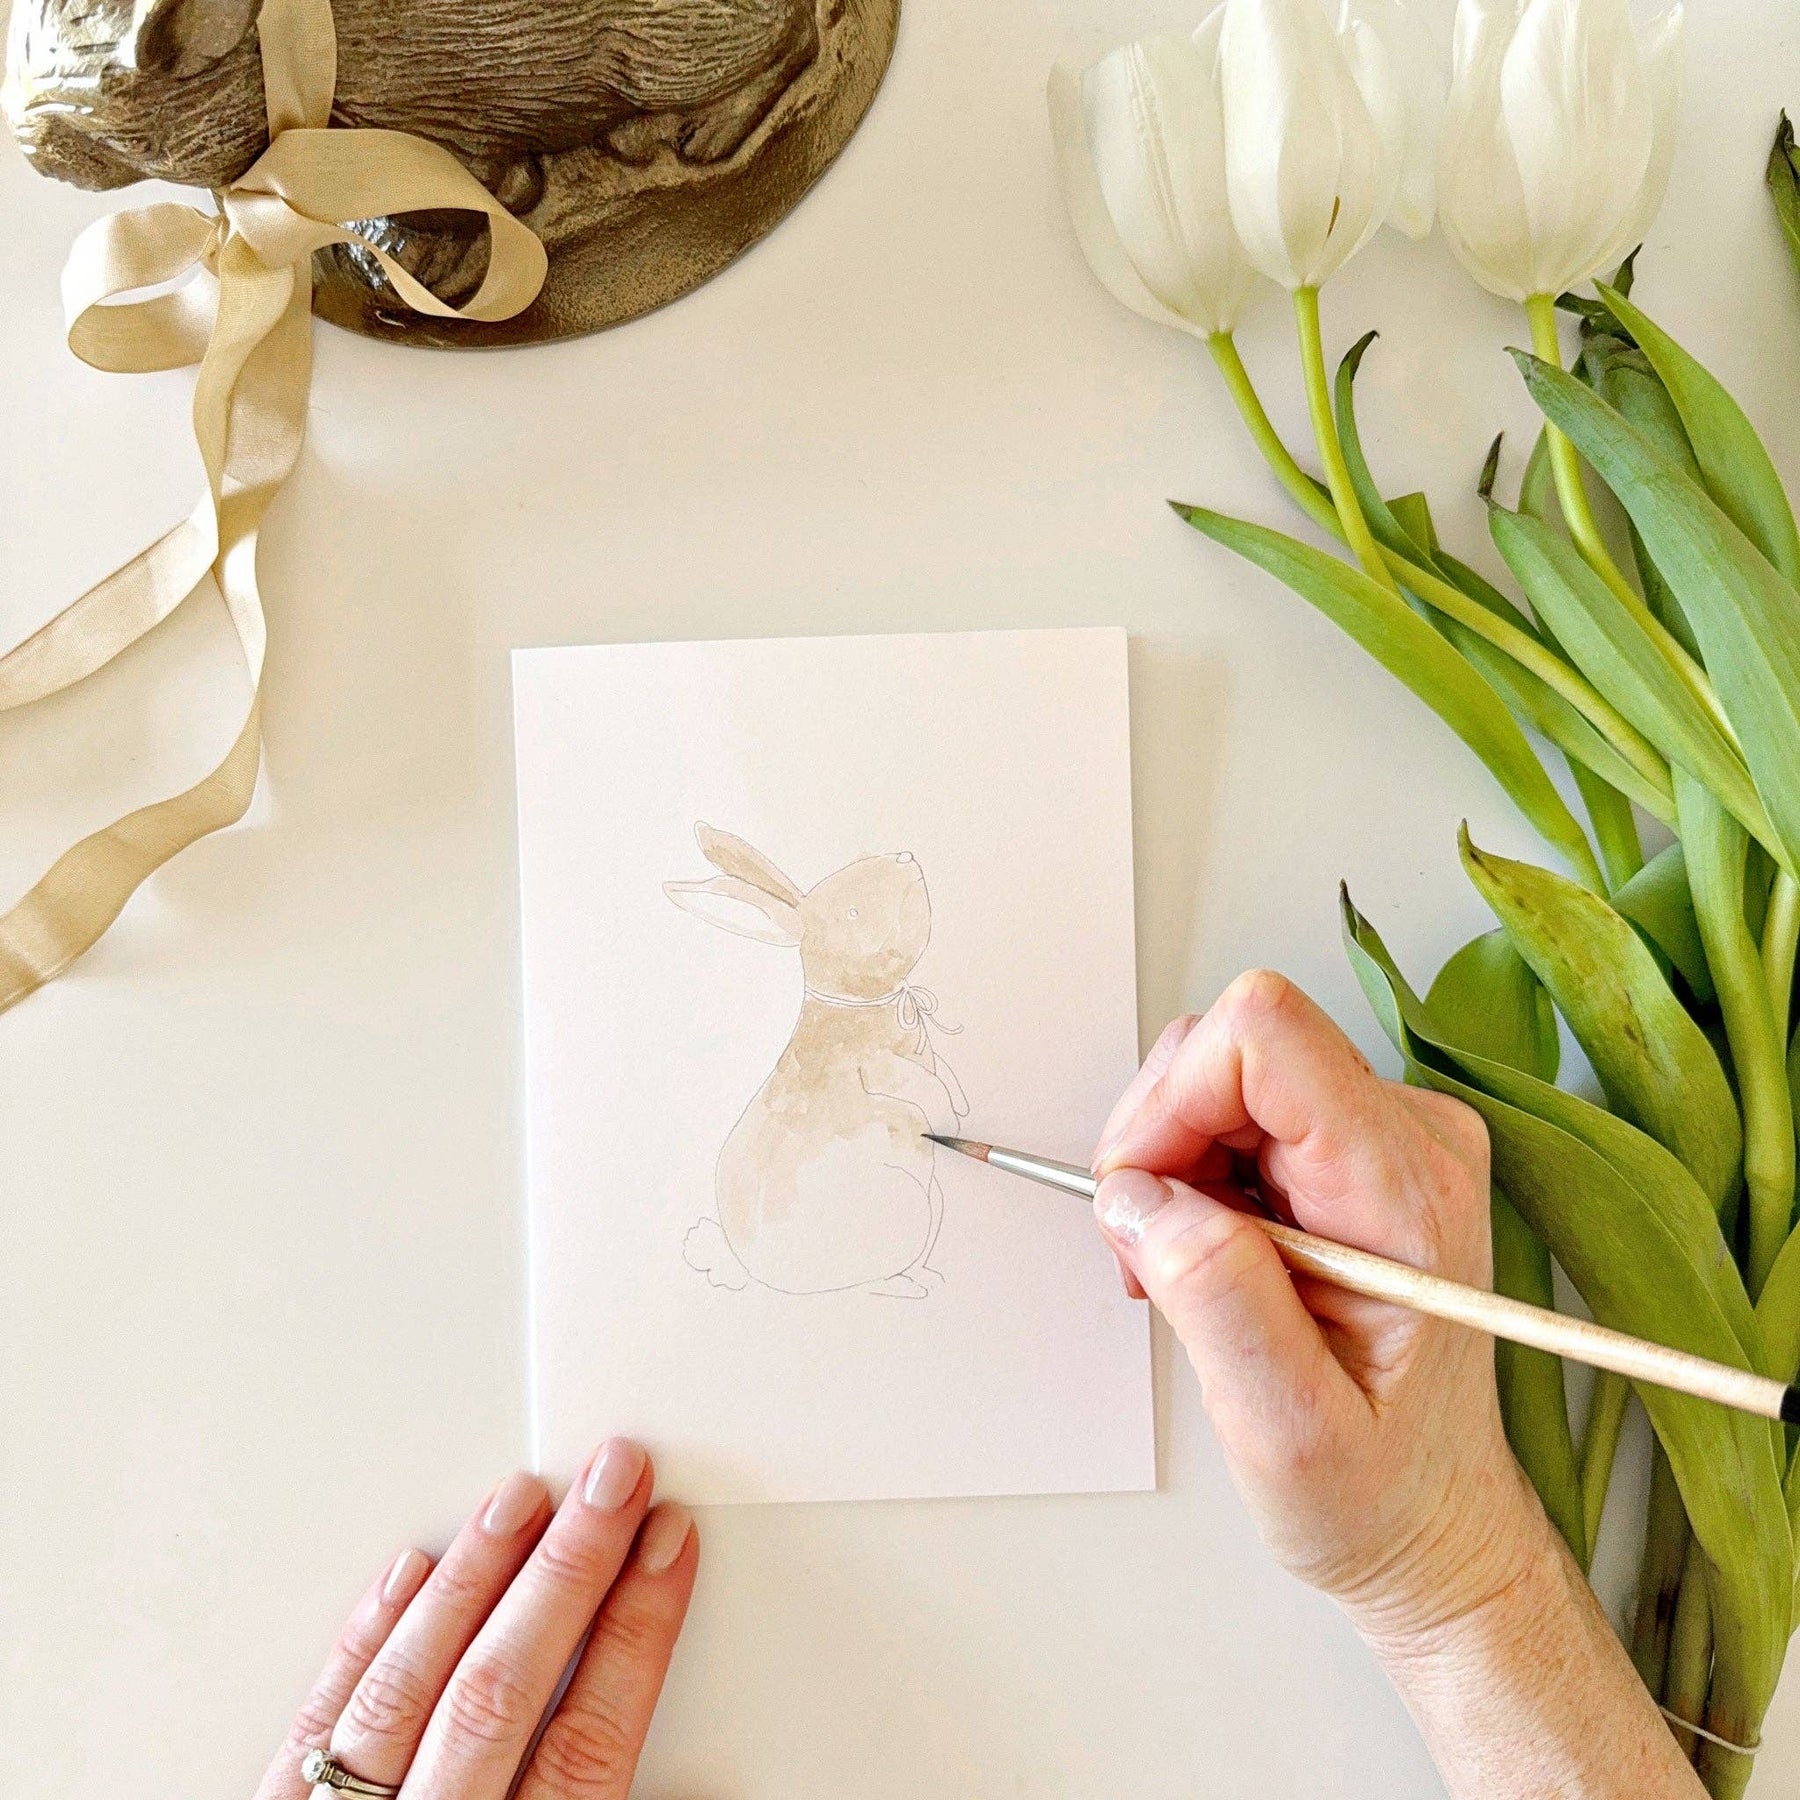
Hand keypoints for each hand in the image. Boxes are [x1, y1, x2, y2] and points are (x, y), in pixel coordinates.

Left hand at [254, 1439, 695, 1799]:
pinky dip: (366, 1642)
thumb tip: (709, 1775)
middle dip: (569, 1569)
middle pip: (503, 1688)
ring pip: (409, 1687)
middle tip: (616, 1477)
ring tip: (523, 1496)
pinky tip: (406, 1573)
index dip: (638, 1634)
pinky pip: (318, 1723)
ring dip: (474, 1579)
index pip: (590, 1740)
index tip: (668, 1546)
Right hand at [1091, 971, 1535, 1641]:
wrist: (1433, 1515)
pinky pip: (1235, 1106)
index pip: (1264, 1036)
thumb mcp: (1287, 1432)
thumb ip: (1218, 1301)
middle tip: (1154, 1256)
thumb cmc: (1378, 1489)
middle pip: (1230, 1048)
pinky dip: (1193, 1172)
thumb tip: (1141, 1198)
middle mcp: (1409, 1135)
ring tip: (1182, 1270)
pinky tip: (1208, 1253)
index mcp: (1405, 1189)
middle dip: (1159, 1141)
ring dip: (1170, 1162)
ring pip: (1221, 1071)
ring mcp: (1384, 1134)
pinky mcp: (1354, 1145)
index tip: (1143, 1199)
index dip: (1170, 1101)